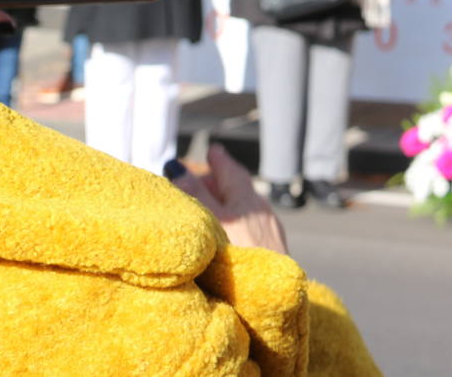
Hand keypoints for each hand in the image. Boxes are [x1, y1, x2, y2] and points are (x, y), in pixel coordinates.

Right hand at [172, 144, 288, 254]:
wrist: (272, 300)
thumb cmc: (241, 257)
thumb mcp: (211, 219)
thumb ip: (194, 194)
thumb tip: (178, 167)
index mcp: (248, 199)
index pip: (232, 171)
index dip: (219, 161)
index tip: (213, 151)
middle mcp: (262, 212)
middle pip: (239, 190)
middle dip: (221, 182)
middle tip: (204, 177)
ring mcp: (270, 235)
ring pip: (246, 210)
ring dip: (228, 204)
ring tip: (211, 207)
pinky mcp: (273, 254)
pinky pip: (251, 228)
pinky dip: (236, 223)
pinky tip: (228, 237)